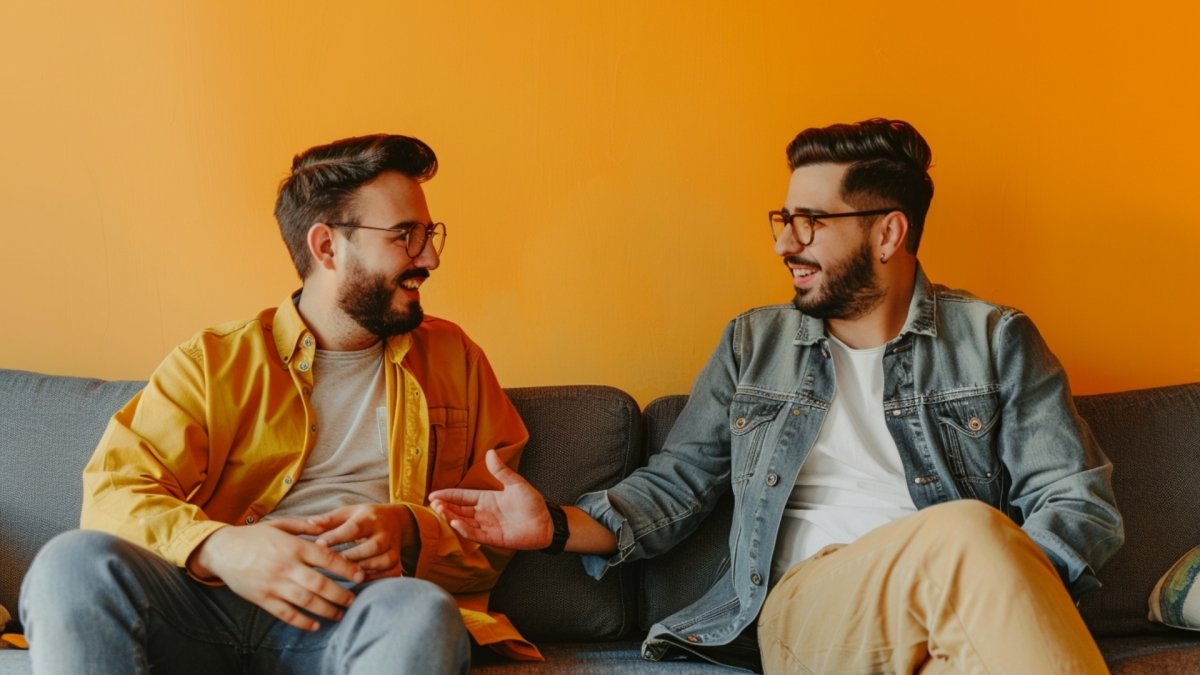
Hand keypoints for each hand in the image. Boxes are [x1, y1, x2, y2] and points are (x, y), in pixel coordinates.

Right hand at [188, 518, 363, 631]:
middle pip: (320, 583)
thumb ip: (303, 525)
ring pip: (305, 600)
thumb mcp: (279, 524)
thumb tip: (324, 524)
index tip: (360, 575)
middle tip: (353, 600)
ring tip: (339, 614)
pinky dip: (301, 621)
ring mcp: (274, 584)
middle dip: (340, 594)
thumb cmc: (253, 536)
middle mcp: (286, 566)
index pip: (326, 558)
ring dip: (325, 609)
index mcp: (293, 546)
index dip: (346, 568)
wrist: (221, 550)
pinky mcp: (262, 598)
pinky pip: (285, 613)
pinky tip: (315, 625)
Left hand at [309, 504, 415, 579]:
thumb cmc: (365, 518)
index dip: (337, 537)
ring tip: (341, 575)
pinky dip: (372, 579)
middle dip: (351, 557)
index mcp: (371, 518)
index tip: (319, 544)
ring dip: (361, 570)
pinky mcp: (397, 564)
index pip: (355, 528)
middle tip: (330, 564)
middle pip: (372, 547)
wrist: (396, 522)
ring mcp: (394, 550)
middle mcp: (385, 534)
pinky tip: (356, 582)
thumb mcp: (348, 512)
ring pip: (381, 562)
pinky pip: (387, 575)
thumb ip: (329, 520)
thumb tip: (309, 525)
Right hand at [429, 449, 552, 549]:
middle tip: (433, 503)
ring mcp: (487, 526)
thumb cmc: (532, 503)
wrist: (546, 522)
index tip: (432, 494)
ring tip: (440, 510)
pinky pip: (475, 534)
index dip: (448, 495)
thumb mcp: (516, 483)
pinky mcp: (493, 538)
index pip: (462, 496)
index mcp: (486, 499)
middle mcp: (483, 513)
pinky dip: (464, 529)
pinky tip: (455, 522)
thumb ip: (501, 471)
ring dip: (451, 517)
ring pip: (463, 522)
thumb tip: (490, 452)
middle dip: (445, 507)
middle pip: (459, 510)